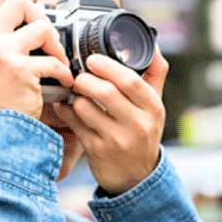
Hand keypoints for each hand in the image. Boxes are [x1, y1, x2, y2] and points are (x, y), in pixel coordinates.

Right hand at [0, 0, 72, 119]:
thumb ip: (3, 40)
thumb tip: (34, 12)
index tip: (40, 2)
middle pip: (18, 0)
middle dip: (42, 14)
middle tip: (50, 37)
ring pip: (42, 27)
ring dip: (57, 46)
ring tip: (59, 63)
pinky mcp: (19, 70)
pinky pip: (53, 61)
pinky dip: (64, 73)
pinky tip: (64, 84)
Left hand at [53, 48, 168, 194]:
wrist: (136, 177)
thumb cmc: (143, 133)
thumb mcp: (155, 106)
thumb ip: (154, 74)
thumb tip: (152, 44)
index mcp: (154, 108)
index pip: (130, 81)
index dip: (107, 66)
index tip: (92, 59)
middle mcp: (138, 125)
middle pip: (105, 92)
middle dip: (86, 79)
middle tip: (79, 75)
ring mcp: (117, 140)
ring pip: (86, 108)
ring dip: (74, 96)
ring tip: (74, 91)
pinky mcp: (97, 151)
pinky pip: (74, 124)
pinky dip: (65, 110)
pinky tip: (65, 106)